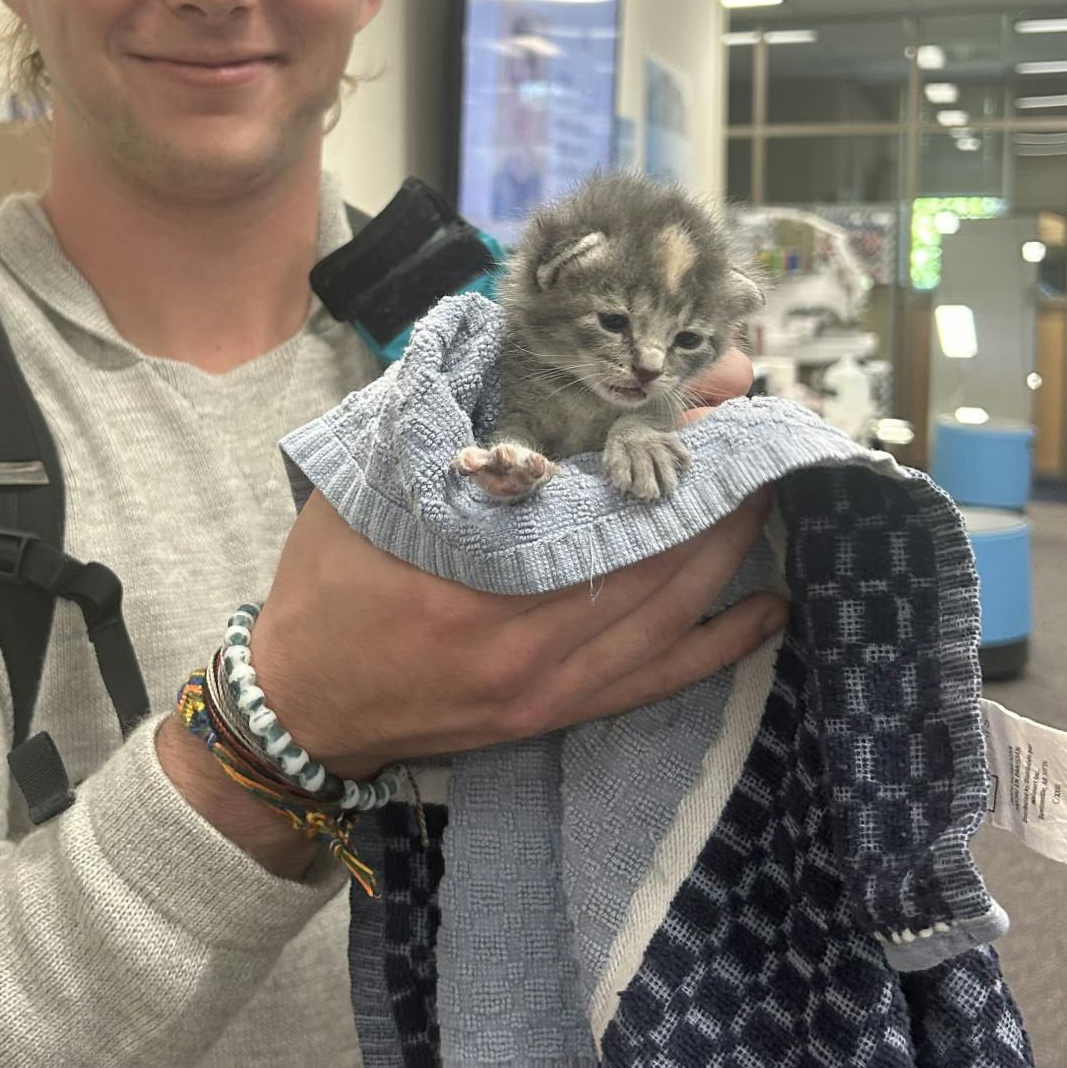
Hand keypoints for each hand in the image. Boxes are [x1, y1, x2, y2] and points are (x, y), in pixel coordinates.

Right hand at [253, 341, 779, 776]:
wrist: (301, 707)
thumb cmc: (327, 589)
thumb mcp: (363, 493)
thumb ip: (432, 432)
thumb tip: (494, 352)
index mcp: (473, 580)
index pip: (596, 512)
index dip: (658, 461)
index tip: (700, 410)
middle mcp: (523, 644)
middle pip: (646, 563)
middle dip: (707, 499)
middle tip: (752, 442)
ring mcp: (545, 688)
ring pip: (665, 620)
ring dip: (723, 558)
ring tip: (765, 499)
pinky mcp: (553, 715)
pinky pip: (653, 682)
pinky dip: (716, 647)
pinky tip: (765, 612)